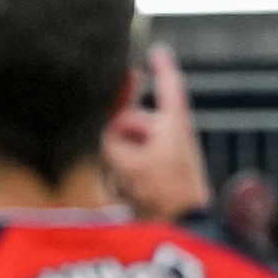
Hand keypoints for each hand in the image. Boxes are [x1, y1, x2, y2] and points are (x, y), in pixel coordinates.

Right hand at [103, 45, 211, 221]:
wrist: (182, 226)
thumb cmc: (166, 192)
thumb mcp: (130, 164)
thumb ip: (108, 142)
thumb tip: (95, 131)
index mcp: (172, 123)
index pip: (169, 85)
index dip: (162, 66)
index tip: (157, 51)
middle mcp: (169, 135)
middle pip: (133, 121)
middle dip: (116, 137)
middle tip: (111, 160)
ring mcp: (163, 156)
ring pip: (127, 146)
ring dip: (117, 162)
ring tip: (122, 185)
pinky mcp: (157, 176)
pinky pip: (130, 167)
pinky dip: (122, 177)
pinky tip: (123, 194)